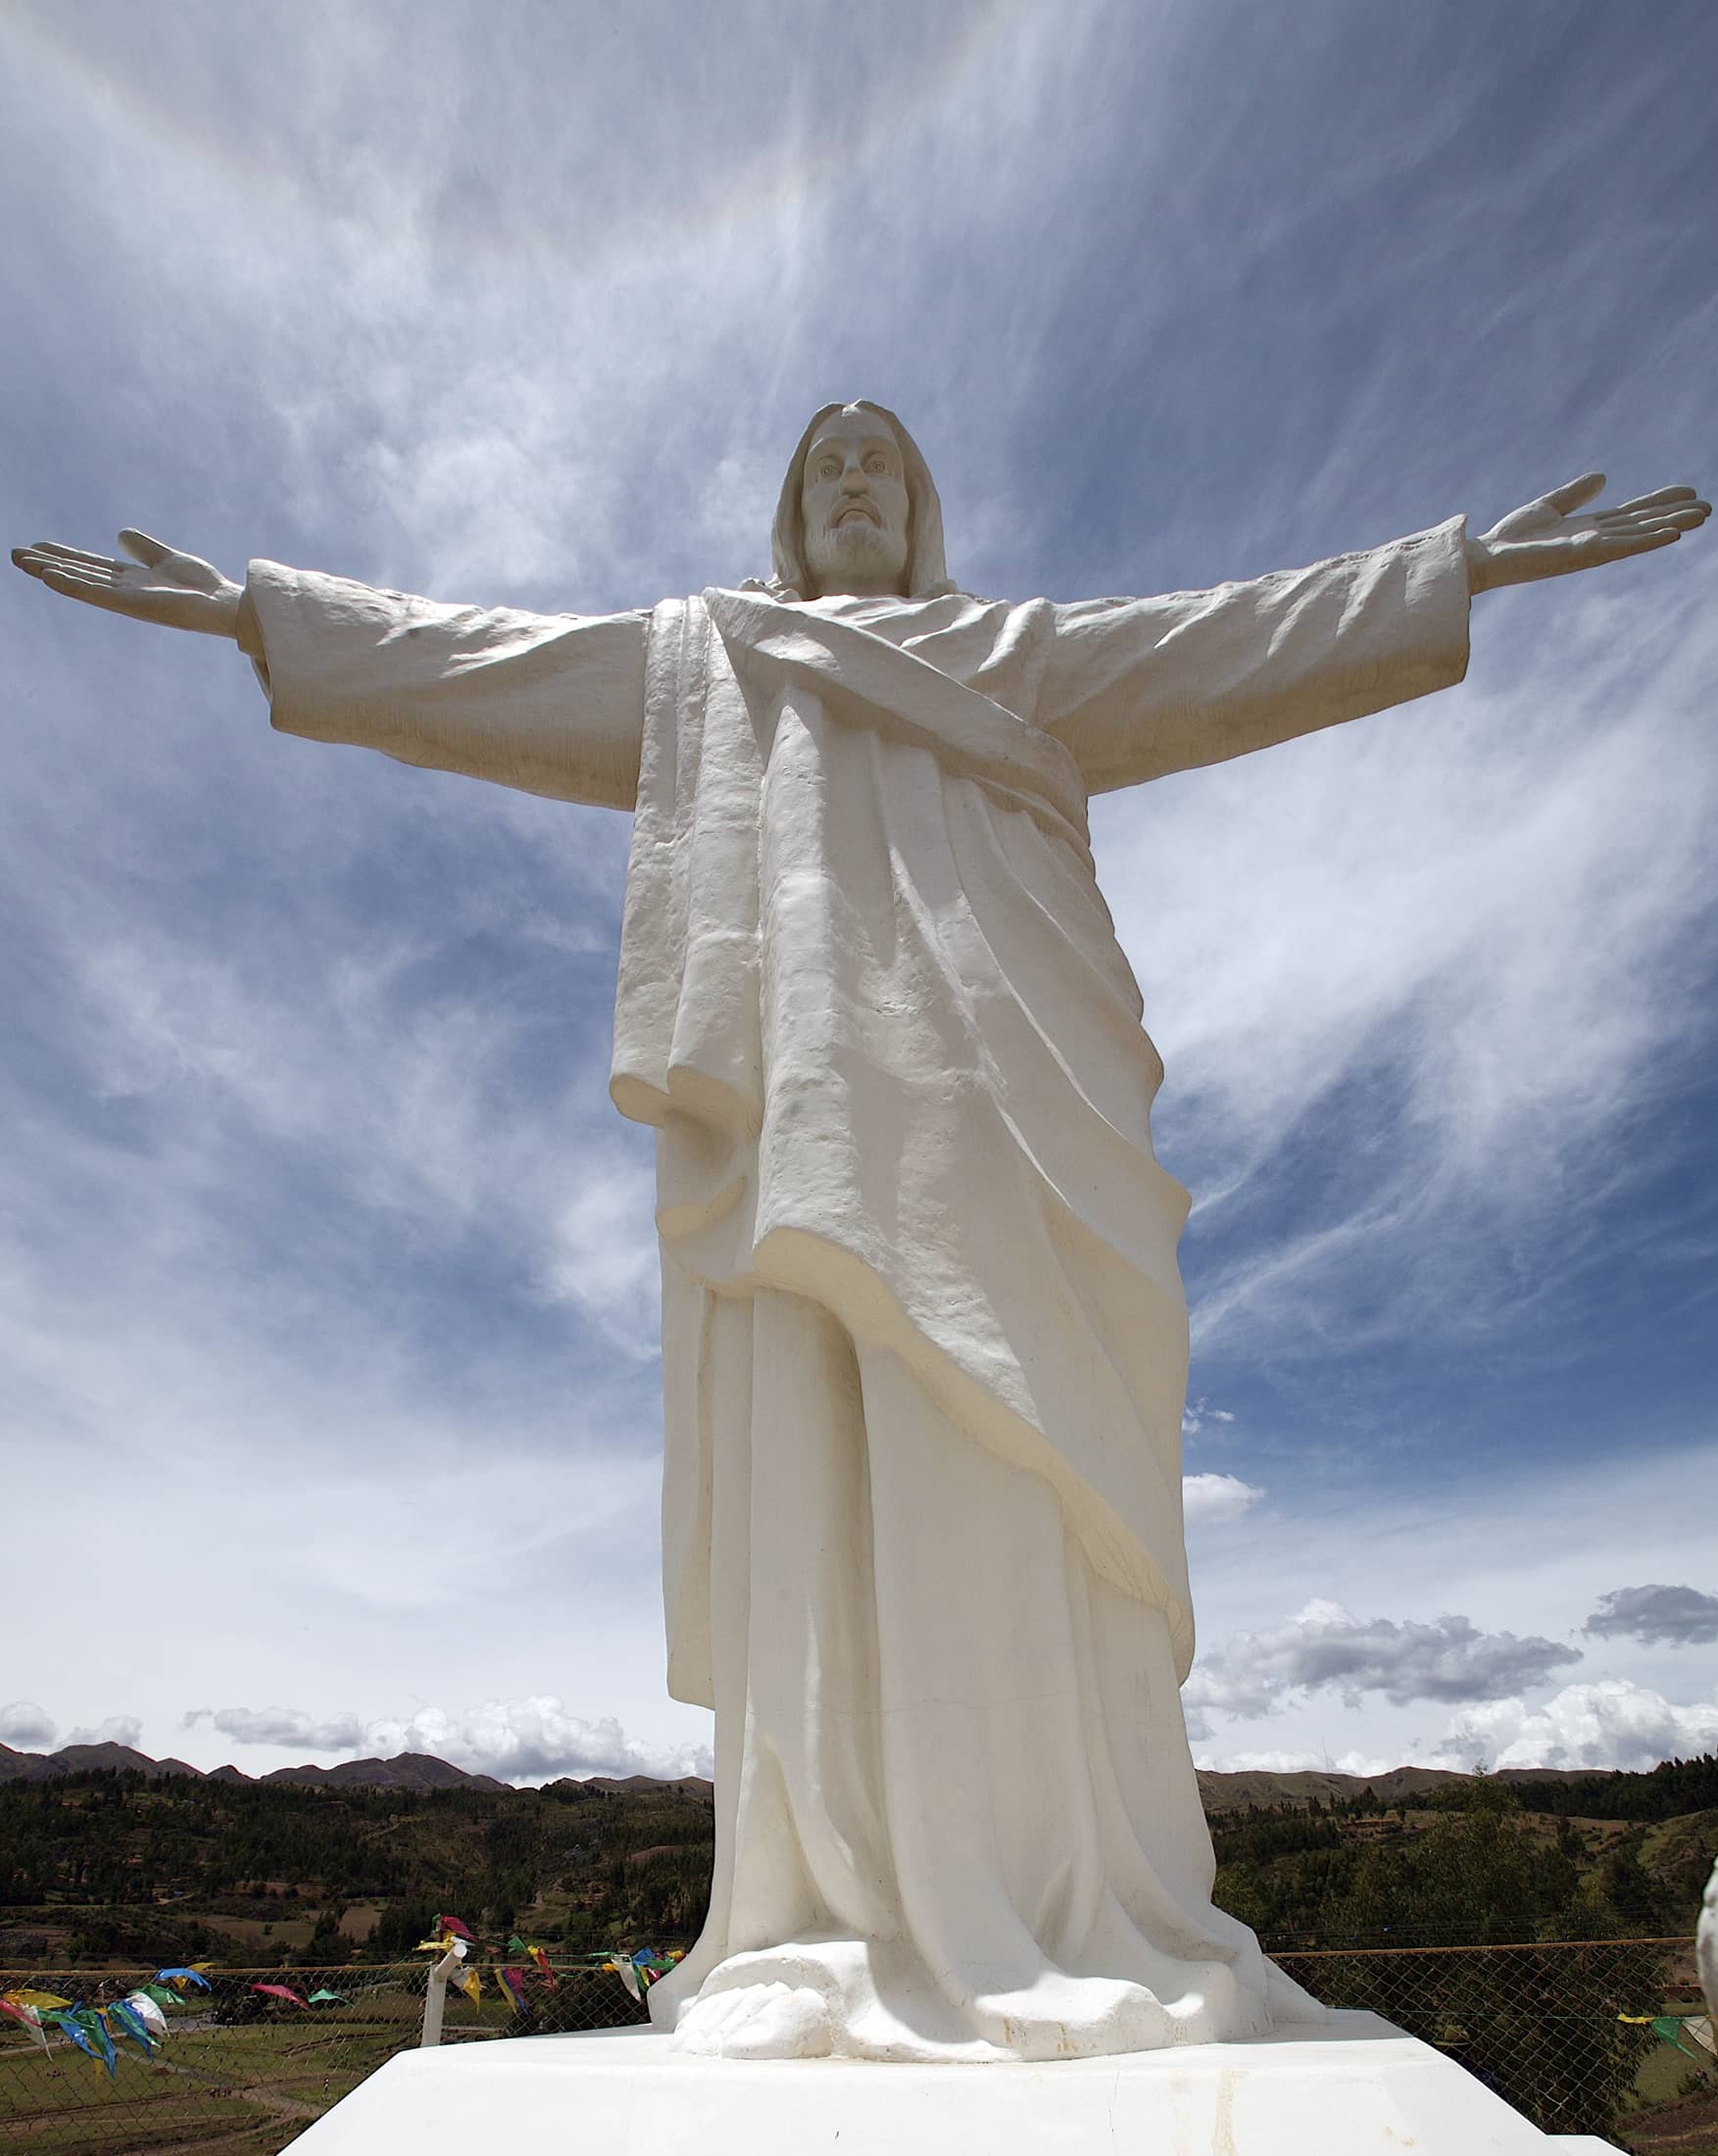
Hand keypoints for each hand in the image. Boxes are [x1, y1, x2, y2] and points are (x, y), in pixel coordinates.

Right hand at [11, 530, 242, 637]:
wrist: (225, 604)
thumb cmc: (203, 586)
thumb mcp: (167, 558)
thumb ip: (144, 548)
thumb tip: (120, 535)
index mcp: (132, 579)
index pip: (90, 565)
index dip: (64, 555)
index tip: (38, 546)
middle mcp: (124, 590)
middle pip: (78, 572)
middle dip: (47, 563)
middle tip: (15, 554)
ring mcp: (126, 599)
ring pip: (80, 582)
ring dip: (50, 571)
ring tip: (22, 561)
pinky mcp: (132, 606)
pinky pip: (95, 594)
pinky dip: (71, 585)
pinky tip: (48, 575)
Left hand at [1466, 473, 1708, 593]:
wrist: (1488, 556)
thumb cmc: (1511, 537)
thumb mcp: (1549, 506)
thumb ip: (1576, 494)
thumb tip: (1604, 477)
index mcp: (1588, 528)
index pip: (1631, 513)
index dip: (1659, 502)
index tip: (1687, 491)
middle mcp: (1595, 539)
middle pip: (1643, 523)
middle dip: (1674, 515)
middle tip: (1708, 507)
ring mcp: (1592, 549)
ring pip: (1640, 534)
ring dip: (1671, 525)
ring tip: (1701, 516)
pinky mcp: (1583, 556)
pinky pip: (1623, 547)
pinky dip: (1648, 540)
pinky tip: (1672, 533)